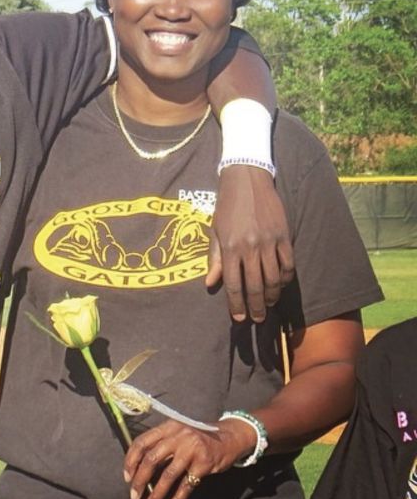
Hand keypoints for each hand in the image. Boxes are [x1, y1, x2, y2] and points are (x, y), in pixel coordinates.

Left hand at [123, 419, 253, 498]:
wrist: (229, 437)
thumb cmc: (197, 439)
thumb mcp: (178, 433)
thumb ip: (161, 444)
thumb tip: (139, 469)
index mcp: (167, 427)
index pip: (141, 442)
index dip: (131, 460)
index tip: (126, 477)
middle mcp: (178, 436)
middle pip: (151, 459)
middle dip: (139, 480)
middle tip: (133, 496)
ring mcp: (191, 449)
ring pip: (167, 475)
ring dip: (156, 495)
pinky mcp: (204, 464)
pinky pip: (186, 486)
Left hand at [206, 165, 293, 321]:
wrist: (247, 179)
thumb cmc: (227, 206)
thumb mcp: (215, 231)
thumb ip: (214, 258)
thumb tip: (210, 284)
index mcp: (230, 247)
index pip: (233, 284)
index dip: (236, 304)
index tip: (238, 318)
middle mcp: (250, 247)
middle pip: (255, 286)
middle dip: (255, 306)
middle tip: (257, 319)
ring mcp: (269, 242)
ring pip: (273, 279)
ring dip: (271, 296)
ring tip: (267, 305)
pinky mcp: (284, 236)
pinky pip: (288, 264)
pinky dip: (285, 279)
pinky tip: (280, 285)